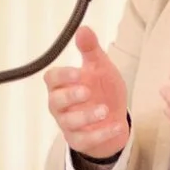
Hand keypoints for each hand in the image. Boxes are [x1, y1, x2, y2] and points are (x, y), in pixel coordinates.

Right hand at [45, 26, 130, 160]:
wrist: (115, 118)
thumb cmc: (102, 90)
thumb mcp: (100, 67)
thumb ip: (90, 50)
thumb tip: (83, 29)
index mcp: (62, 85)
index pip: (52, 79)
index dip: (63, 76)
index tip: (78, 72)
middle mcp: (60, 105)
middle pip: (55, 101)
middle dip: (70, 97)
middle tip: (88, 91)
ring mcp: (68, 124)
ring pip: (69, 123)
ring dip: (87, 116)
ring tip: (105, 110)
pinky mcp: (79, 141)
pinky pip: (85, 140)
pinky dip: (101, 134)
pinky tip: (117, 125)